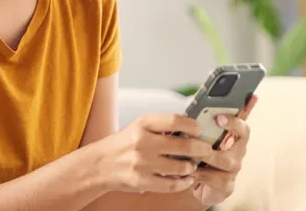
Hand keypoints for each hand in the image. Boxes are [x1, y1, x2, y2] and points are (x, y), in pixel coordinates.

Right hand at [98, 113, 213, 193]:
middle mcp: (142, 142)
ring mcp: (142, 163)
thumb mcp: (138, 127)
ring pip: (180, 167)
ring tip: (192, 165)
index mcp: (142, 124)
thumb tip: (190, 128)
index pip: (175, 120)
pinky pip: (171, 184)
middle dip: (201, 149)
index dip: (192, 125)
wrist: (99, 164)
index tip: (198, 130)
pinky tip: (185, 179)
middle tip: (206, 150)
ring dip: (191, 166)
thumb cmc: (122, 144)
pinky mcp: (142, 181)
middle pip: (183, 145)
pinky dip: (183, 182)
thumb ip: (161, 126)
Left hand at [191, 94, 258, 206]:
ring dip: (205, 158)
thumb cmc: (200, 155)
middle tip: (197, 141)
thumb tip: (186, 114)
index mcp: (234, 138)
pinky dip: (197, 173)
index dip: (234, 122)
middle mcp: (238, 153)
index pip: (243, 128)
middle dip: (217, 140)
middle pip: (238, 146)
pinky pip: (214, 178)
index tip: (219, 117)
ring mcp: (233, 170)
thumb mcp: (200, 139)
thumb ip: (200, 127)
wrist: (200, 183)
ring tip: (188, 155)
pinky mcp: (226, 185)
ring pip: (225, 162)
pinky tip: (185, 170)